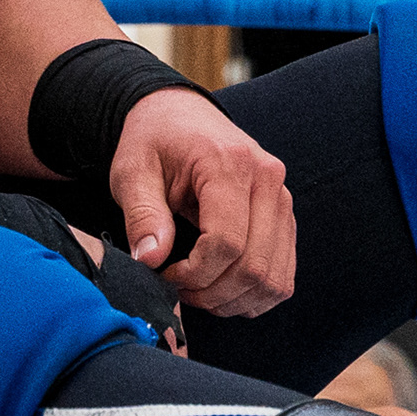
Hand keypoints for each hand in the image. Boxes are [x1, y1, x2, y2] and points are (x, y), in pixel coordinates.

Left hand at [107, 88, 293, 318]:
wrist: (179, 115)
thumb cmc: (153, 142)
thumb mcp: (132, 171)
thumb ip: (142, 215)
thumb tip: (149, 260)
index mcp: (230, 164)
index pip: (226, 242)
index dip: (193, 274)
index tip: (164, 273)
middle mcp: (267, 180)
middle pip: (254, 267)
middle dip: (212, 293)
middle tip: (178, 289)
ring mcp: (282, 199)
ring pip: (273, 279)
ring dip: (233, 300)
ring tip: (198, 291)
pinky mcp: (285, 217)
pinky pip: (282, 275)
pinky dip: (253, 294)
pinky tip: (220, 288)